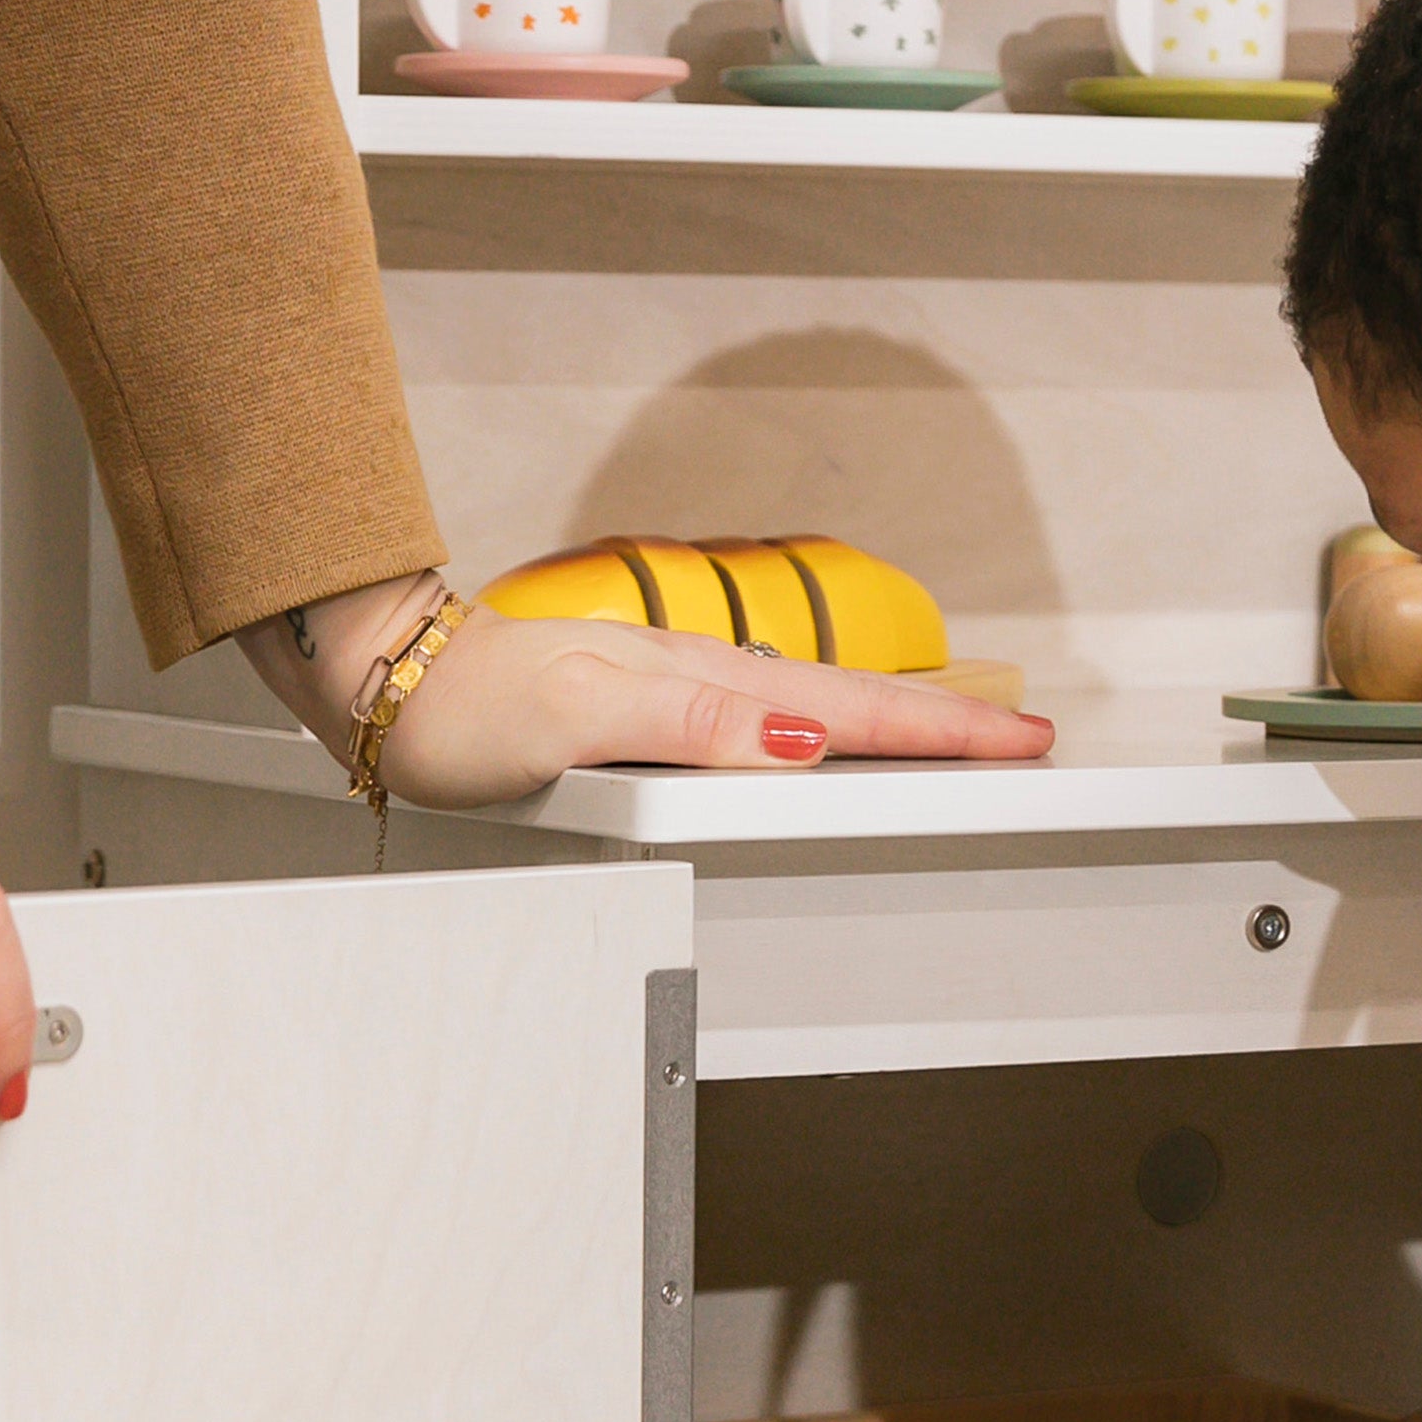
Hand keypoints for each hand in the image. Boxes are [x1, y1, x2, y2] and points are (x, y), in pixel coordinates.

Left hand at [243, 581, 1054, 805]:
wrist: (390, 680)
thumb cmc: (467, 706)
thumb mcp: (580, 719)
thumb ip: (692, 727)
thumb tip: (798, 736)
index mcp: (706, 688)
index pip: (849, 714)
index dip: (940, 731)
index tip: (1019, 741)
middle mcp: (707, 686)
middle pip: (855, 707)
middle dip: (951, 724)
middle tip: (1031, 738)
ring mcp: (687, 697)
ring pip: (821, 710)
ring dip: (904, 723)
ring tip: (969, 739)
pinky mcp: (661, 712)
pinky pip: (775, 720)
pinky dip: (834, 728)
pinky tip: (845, 739)